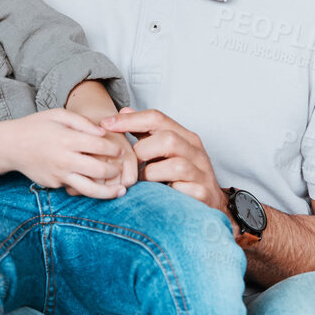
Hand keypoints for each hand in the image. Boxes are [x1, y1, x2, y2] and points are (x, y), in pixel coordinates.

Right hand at [7, 109, 131, 199]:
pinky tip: (98, 185)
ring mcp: (59, 175)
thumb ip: (83, 122)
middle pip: (99, 170)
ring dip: (108, 192)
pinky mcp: (54, 184)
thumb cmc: (36, 126)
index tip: (121, 151)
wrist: (11, 145)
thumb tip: (104, 132)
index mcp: (67, 139)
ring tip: (121, 191)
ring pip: (89, 189)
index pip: (100, 146)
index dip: (115, 149)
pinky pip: (75, 188)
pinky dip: (88, 187)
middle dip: (115, 170)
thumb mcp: (59, 114)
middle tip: (121, 168)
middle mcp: (64, 159)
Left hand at [100, 107, 227, 212]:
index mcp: (185, 136)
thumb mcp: (165, 151)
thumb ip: (145, 133)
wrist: (209, 203)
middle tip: (132, 163)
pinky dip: (165, 191)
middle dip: (142, 151)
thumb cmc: (183, 175)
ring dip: (151, 174)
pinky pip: (181, 190)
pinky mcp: (202, 193)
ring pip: (175, 166)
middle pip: (167, 139)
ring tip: (143, 181)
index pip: (157, 118)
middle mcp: (195, 151)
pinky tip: (157, 194)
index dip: (130, 120)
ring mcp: (201, 172)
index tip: (106, 124)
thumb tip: (124, 111)